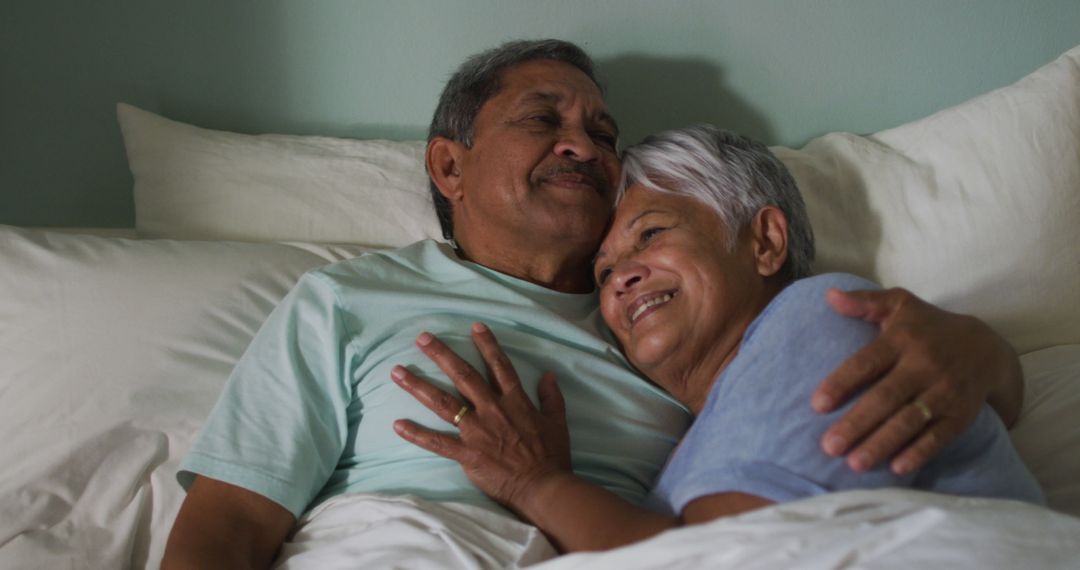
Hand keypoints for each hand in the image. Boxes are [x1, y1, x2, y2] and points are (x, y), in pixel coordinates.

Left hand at [391, 322, 571, 511]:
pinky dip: (417, 434)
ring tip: (397, 372)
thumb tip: (549, 375)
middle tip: (422, 337)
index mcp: (515, 401)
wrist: (544, 487)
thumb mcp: (557, 422)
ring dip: (418, 386)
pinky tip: (398, 424)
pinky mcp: (467, 453)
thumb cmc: (552, 456)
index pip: (498, 366)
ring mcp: (477, 431)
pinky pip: (437, 442)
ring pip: (443, 403)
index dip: (487, 345)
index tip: (474, 326)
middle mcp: (492, 410)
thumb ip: (551, 397)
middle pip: (463, 375)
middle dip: (441, 354)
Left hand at [812, 287, 1020, 475]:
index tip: (817, 405)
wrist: (987, 348)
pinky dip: (919, 453)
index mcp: (903, 339)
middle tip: (830, 447)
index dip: (842, 383)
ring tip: (855, 464)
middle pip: (885, 398)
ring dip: (882, 443)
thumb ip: (865, 302)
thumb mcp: (901, 305)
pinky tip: (897, 468)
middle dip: (857, 424)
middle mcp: (924, 366)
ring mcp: (945, 391)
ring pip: (909, 421)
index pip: (866, 363)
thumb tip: (829, 295)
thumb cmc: (929, 327)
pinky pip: (939, 436)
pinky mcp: (962, 414)